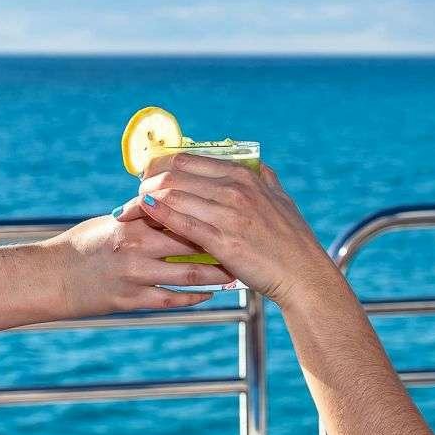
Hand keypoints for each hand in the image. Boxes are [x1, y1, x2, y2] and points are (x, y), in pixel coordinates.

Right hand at [47, 214, 232, 316]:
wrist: (52, 277)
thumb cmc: (83, 245)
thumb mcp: (112, 223)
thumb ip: (144, 218)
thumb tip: (176, 205)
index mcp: (131, 222)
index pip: (178, 214)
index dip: (207, 215)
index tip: (231, 215)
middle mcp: (134, 246)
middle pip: (189, 244)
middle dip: (219, 245)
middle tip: (244, 246)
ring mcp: (133, 275)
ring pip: (186, 274)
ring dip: (214, 275)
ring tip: (235, 273)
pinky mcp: (129, 300)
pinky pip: (170, 299)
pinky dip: (193, 297)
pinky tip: (209, 294)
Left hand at [121, 154, 336, 306]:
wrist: (304, 275)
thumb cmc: (291, 240)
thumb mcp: (280, 199)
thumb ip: (264, 178)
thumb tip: (256, 164)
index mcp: (245, 175)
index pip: (188, 159)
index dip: (159, 166)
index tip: (146, 178)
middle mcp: (235, 189)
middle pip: (174, 174)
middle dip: (145, 183)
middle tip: (133, 196)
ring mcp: (229, 214)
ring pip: (174, 195)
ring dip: (145, 200)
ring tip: (130, 211)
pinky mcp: (224, 241)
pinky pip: (183, 222)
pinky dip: (159, 214)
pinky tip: (143, 212)